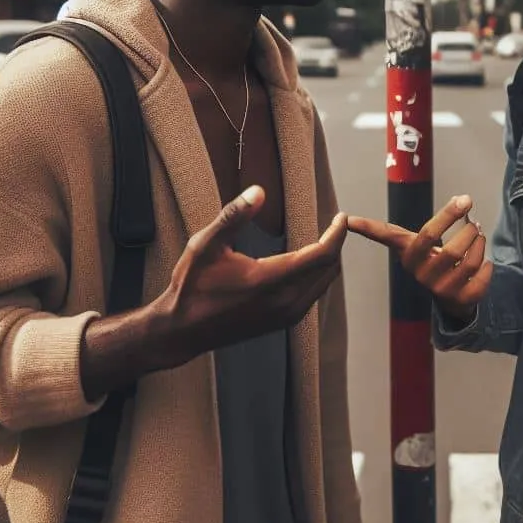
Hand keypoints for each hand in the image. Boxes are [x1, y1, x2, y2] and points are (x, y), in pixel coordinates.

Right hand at [153, 186, 346, 368]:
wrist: (181, 332)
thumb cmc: (192, 286)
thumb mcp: (206, 245)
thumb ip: (234, 216)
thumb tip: (258, 190)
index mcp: (270, 281)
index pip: (321, 255)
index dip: (336, 234)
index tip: (341, 216)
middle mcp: (284, 301)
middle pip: (329, 269)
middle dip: (336, 243)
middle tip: (336, 222)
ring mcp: (285, 316)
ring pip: (323, 284)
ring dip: (329, 260)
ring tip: (327, 237)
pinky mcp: (282, 322)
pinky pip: (313, 295)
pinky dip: (319, 276)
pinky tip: (309, 262)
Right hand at [347, 195, 492, 319]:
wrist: (450, 296)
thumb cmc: (429, 259)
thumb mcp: (412, 243)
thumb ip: (389, 230)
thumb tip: (349, 220)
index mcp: (409, 257)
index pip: (399, 235)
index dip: (377, 225)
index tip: (349, 219)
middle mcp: (422, 276)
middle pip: (449, 249)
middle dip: (468, 230)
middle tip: (474, 220)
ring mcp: (442, 291)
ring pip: (470, 262)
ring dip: (479, 243)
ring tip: (479, 236)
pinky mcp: (463, 301)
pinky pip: (483, 277)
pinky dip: (488, 265)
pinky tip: (485, 263)